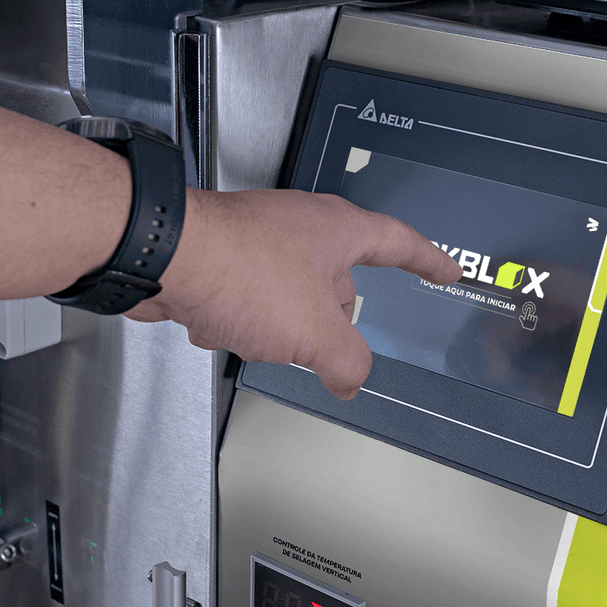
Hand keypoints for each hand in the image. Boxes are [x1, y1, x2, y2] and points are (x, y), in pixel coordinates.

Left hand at [126, 188, 462, 399]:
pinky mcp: (223, 256)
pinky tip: (224, 329)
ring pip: (289, 295)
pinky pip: (249, 298)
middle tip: (325, 344)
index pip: (399, 244)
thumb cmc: (239, 270)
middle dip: (329, 319)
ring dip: (277, 324)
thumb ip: (347, 361)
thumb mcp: (316, 332)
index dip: (428, 261)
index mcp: (337, 231)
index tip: (444, 270)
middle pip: (339, 282)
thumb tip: (352, 378)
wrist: (162, 257)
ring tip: (259, 333)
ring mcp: (260, 239)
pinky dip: (240, 320)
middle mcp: (300, 228)